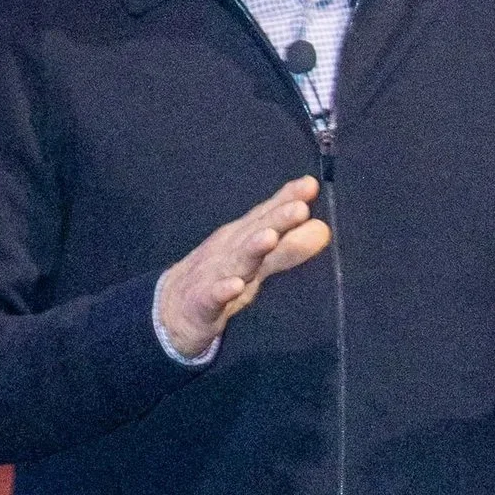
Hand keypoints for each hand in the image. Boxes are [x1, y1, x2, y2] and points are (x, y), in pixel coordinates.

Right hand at [155, 178, 330, 356]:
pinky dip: (223, 290)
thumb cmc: (221, 277)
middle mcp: (229, 250)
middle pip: (255, 232)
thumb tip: (323, 228)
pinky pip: (213, 296)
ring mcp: (214, 273)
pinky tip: (235, 286)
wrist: (172, 308)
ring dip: (252, 248)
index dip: (288, 200)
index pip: (267, 215)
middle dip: (277, 219)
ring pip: (236, 260)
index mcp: (243, 237)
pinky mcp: (203, 302)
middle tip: (300, 207)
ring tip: (270, 237)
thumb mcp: (258, 263)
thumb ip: (290, 247)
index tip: (310, 185)